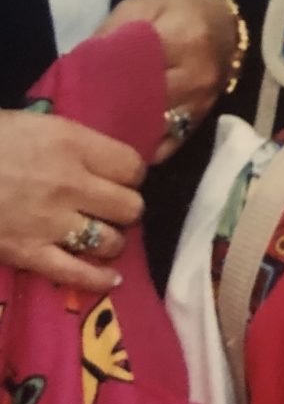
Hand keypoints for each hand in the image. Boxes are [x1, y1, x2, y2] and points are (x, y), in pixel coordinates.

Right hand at [0, 111, 145, 290]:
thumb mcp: (37, 125)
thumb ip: (77, 144)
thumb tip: (109, 162)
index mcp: (71, 144)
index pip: (133, 167)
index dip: (131, 175)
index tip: (120, 177)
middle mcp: (69, 183)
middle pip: (130, 206)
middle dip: (124, 207)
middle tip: (110, 207)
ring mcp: (50, 221)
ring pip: (112, 240)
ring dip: (111, 239)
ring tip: (101, 234)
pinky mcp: (29, 252)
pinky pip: (78, 273)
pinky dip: (98, 278)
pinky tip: (109, 278)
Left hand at [96, 0, 238, 161]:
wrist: (225, 23)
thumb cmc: (180, 9)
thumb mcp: (143, 5)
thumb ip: (114, 32)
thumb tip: (83, 65)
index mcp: (183, 38)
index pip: (137, 65)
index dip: (106, 76)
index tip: (78, 84)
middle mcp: (197, 74)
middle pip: (147, 100)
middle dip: (113, 106)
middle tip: (82, 110)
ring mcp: (201, 102)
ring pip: (157, 126)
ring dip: (127, 130)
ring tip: (99, 129)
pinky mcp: (202, 120)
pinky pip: (171, 144)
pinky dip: (146, 147)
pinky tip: (125, 142)